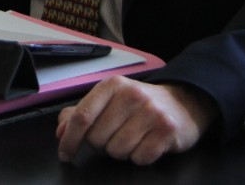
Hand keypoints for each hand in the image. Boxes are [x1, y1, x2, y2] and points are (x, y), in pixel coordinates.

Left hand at [55, 77, 216, 165]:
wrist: (183, 103)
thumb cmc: (140, 105)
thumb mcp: (110, 100)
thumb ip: (81, 113)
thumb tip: (61, 130)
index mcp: (112, 86)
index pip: (82, 116)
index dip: (70, 139)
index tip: (65, 153)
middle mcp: (131, 95)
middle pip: (98, 138)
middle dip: (102, 144)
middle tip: (116, 134)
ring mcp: (151, 112)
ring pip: (117, 151)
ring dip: (122, 151)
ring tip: (133, 137)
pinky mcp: (167, 130)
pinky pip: (140, 158)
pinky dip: (140, 157)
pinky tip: (147, 143)